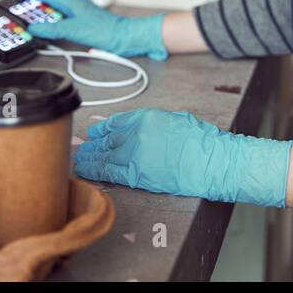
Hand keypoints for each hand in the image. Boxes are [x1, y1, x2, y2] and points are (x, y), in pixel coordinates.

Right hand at [15, 0, 167, 60]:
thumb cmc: (106, 30)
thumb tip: (34, 28)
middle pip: (47, 1)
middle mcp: (73, 4)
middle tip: (18, 6)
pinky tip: (49, 29)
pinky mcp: (81, 22)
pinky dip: (51, 22)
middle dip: (32, 3)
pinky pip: (61, 19)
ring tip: (29, 19)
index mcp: (70, 1)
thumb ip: (52, 29)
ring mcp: (77, 13)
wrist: (124, 37)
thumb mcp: (74, 30)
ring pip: (54, 11)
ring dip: (42, 14)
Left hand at [73, 109, 292, 207]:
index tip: (95, 132)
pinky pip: (110, 172)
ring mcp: (135, 154)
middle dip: (93, 145)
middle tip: (83, 148)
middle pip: (108, 140)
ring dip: (90, 158)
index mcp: (147, 117)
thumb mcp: (176, 120)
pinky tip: (86, 171)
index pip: (117, 122)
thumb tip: (141, 131)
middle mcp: (136, 133)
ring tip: (79, 160)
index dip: (103, 129)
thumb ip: (154, 124)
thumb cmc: (202, 142)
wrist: (213, 161)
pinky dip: (96, 171)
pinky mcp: (138, 175)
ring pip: (104, 156)